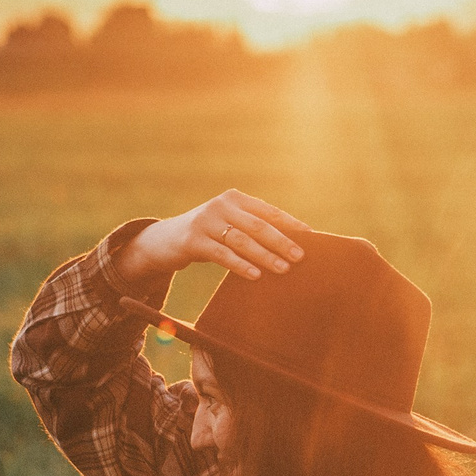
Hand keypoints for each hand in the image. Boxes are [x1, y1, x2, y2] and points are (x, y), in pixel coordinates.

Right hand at [113, 190, 309, 290]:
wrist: (164, 241)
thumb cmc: (206, 236)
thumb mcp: (227, 226)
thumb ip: (250, 229)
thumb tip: (289, 246)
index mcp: (235, 199)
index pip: (268, 211)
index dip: (290, 224)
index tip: (312, 237)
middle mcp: (221, 205)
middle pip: (258, 225)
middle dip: (281, 242)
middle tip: (300, 257)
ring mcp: (206, 222)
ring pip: (242, 240)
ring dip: (265, 256)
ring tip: (283, 269)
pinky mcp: (193, 240)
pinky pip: (222, 254)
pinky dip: (241, 265)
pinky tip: (255, 275)